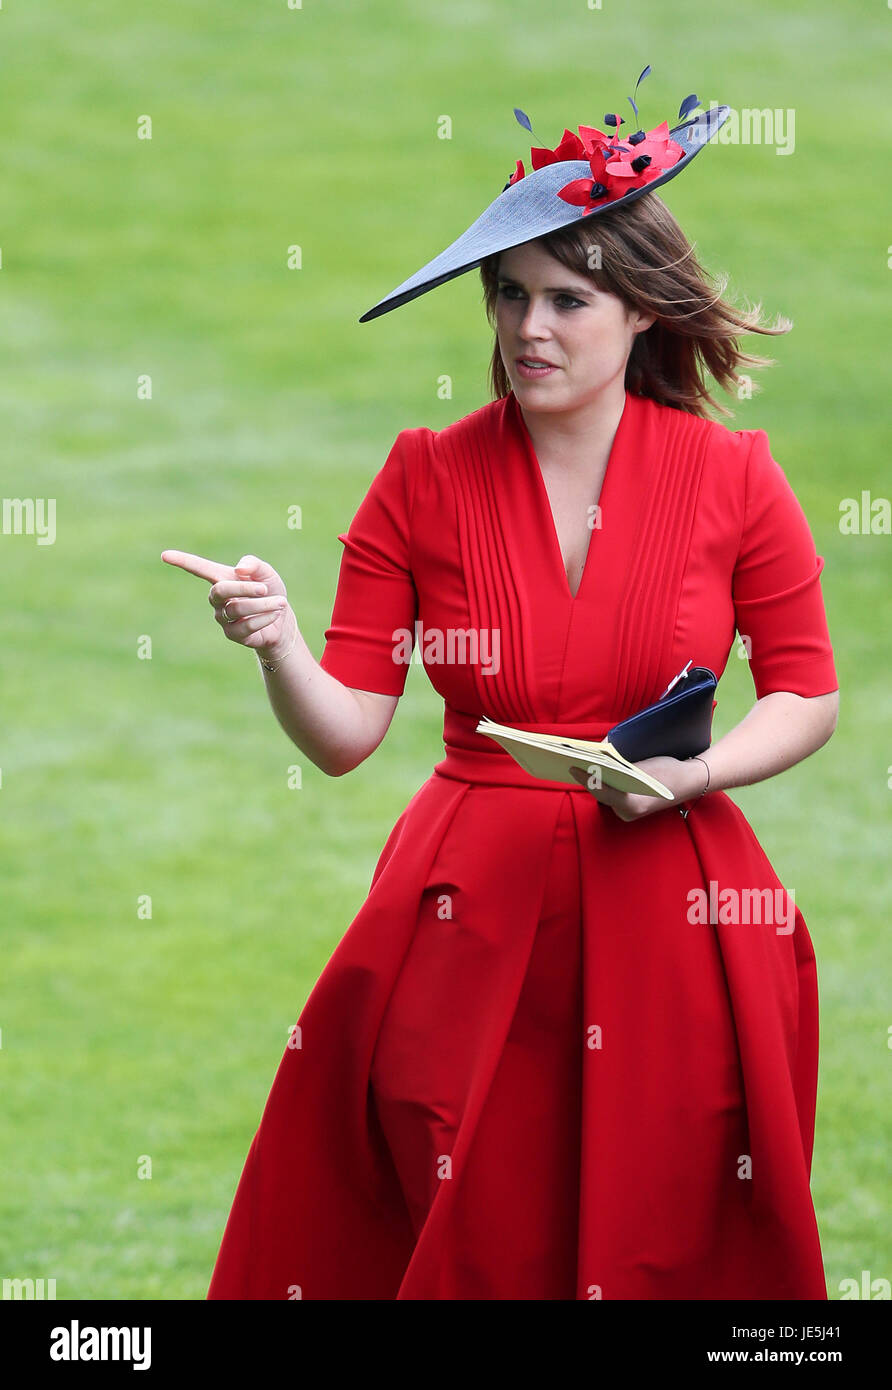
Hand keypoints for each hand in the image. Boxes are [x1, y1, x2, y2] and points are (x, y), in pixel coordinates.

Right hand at [160, 549, 297, 660]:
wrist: (281, 619)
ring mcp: (222, 617)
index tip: (165, 555)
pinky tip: (274, 615)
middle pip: (221, 591)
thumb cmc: (270, 590)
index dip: (182, 561)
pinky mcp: (232, 634)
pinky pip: (247, 625)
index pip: (198, 568)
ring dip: (262, 605)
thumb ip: (254, 565)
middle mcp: (217, 598)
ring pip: (237, 609)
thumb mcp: (267, 573)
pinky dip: (265, 618)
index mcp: (221, 578)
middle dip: (245, 589)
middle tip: (265, 589)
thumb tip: (240, 569)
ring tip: (280, 602)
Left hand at [569, 755, 707, 821]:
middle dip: (588, 779)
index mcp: (632, 803)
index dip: (586, 778)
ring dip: (594, 782)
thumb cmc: (668, 770)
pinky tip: (596, 773)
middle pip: (600, 793)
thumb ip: (620, 764)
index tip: (573, 767)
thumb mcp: (643, 764)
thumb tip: (598, 756)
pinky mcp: (630, 810)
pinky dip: (604, 785)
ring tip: (580, 767)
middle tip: (572, 764)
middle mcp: (628, 813)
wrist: (690, 781)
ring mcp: (629, 814)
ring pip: (604, 796)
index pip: (602, 790)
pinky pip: (611, 796)